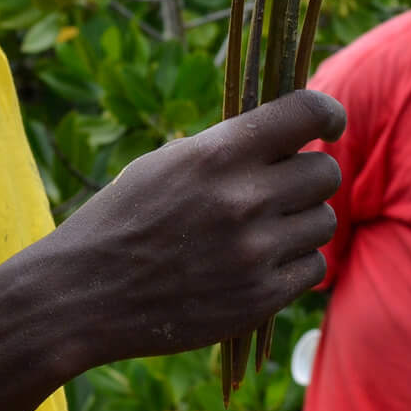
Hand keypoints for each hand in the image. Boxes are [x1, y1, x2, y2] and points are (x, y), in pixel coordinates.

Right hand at [49, 90, 345, 363]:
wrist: (82, 295)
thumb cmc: (122, 219)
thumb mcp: (167, 163)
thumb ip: (228, 148)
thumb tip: (288, 134)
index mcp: (217, 154)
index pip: (307, 112)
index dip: (327, 114)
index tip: (328, 124)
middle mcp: (243, 199)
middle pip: (325, 172)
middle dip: (309, 175)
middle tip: (284, 187)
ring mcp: (254, 253)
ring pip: (324, 222)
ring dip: (302, 221)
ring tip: (265, 229)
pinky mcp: (258, 298)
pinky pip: (312, 268)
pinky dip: (294, 263)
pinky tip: (261, 263)